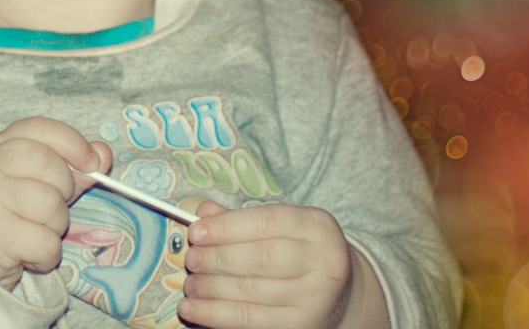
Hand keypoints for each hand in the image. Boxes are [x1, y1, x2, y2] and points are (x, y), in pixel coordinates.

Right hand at [0, 116, 111, 290]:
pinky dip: (47, 254)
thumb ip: (66, 164)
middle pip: (46, 164)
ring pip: (50, 206)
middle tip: (55, 204)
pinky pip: (46, 243)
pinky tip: (30, 253)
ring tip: (38, 230)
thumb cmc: (0, 209)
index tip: (92, 162)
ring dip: (56, 225)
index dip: (72, 142)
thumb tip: (103, 153)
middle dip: (65, 187)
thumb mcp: (27, 179)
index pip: (39, 128)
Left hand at [177, 201, 353, 328]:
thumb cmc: (298, 253)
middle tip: (191, 259)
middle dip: (217, 259)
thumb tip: (203, 211)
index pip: (267, 221)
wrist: (338, 296)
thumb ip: (241, 219)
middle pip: (260, 258)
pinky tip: (192, 309)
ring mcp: (316, 298)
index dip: (226, 227)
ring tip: (190, 284)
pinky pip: (250, 320)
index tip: (195, 232)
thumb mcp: (280, 228)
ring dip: (211, 288)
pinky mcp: (301, 326)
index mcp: (317, 226)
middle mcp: (324, 262)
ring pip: (251, 291)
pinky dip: (215, 314)